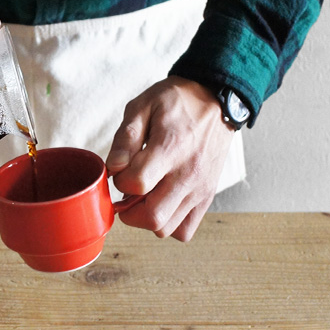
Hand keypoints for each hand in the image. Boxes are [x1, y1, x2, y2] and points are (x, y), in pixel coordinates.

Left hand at [105, 77, 235, 241]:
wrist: (216, 99)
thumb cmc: (177, 101)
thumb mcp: (143, 106)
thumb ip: (125, 138)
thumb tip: (114, 168)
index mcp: (170, 148)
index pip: (137, 184)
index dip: (120, 182)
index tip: (121, 171)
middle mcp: (188, 174)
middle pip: (152, 216)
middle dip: (129, 210)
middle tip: (128, 191)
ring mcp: (200, 189)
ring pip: (166, 228)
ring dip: (148, 217)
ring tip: (146, 195)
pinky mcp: (207, 196)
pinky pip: (185, 230)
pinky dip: (169, 223)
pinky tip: (162, 202)